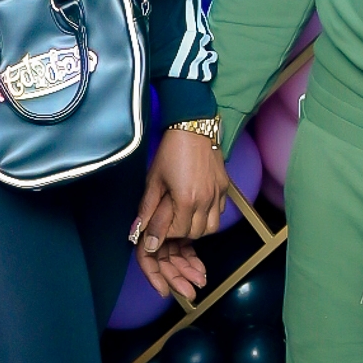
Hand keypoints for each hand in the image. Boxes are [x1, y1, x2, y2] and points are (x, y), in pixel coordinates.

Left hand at [130, 126, 230, 299]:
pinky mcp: (224, 188)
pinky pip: (219, 213)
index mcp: (186, 199)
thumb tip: (138, 230)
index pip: (177, 232)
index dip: (165, 235)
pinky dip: (209, 217)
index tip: (156, 233)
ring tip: (184, 219)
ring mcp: (217, 194)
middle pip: (195, 233)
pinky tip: (197, 208)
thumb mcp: (154, 179)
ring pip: (211, 228)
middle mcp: (205, 200)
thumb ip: (147, 208)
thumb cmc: (171, 151)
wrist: (194, 127)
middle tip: (168, 225)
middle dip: (180, 233)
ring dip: (197, 229)